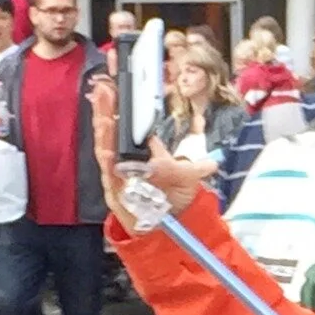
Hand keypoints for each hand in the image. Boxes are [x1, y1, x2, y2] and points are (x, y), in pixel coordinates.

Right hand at [89, 76, 207, 232]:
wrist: (161, 230)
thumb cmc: (168, 200)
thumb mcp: (187, 181)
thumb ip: (197, 169)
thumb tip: (212, 163)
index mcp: (139, 150)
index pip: (128, 123)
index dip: (121, 105)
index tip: (117, 85)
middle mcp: (124, 160)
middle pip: (112, 131)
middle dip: (106, 110)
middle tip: (105, 88)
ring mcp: (117, 174)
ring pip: (106, 149)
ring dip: (103, 131)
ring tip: (101, 112)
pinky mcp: (113, 190)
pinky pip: (108, 175)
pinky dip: (107, 163)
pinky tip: (106, 150)